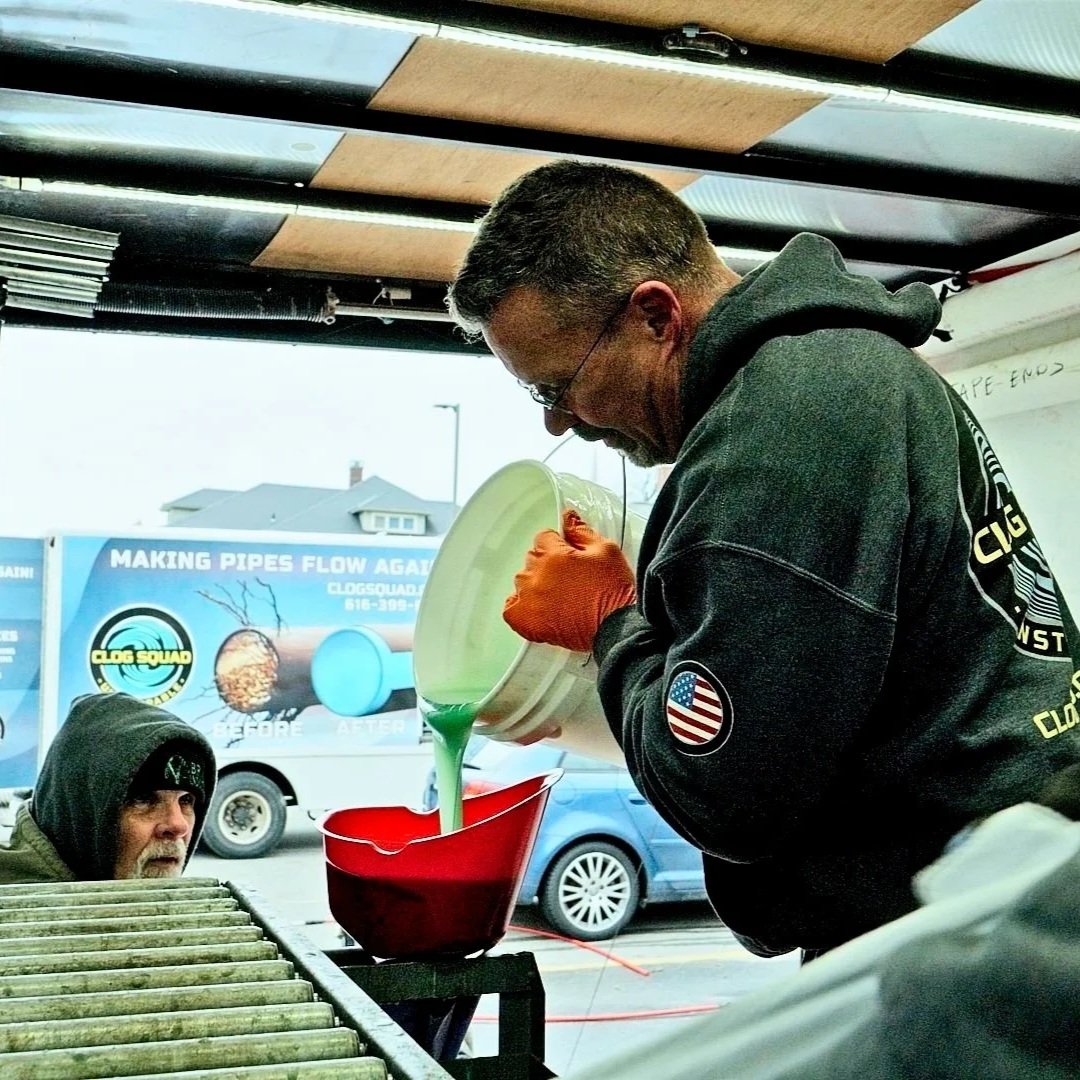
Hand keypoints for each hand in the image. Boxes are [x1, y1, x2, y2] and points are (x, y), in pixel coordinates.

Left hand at [503, 509, 635, 652]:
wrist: (618, 627)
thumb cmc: (614, 593)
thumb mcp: (606, 551)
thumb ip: (582, 531)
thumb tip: (569, 518)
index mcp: (553, 555)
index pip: (543, 537)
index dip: (558, 545)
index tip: (568, 554)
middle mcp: (537, 575)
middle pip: (533, 559)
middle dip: (549, 564)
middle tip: (571, 577)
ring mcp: (529, 599)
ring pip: (522, 582)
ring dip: (536, 585)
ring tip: (560, 595)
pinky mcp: (527, 622)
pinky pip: (511, 609)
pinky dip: (521, 607)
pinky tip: (539, 608)